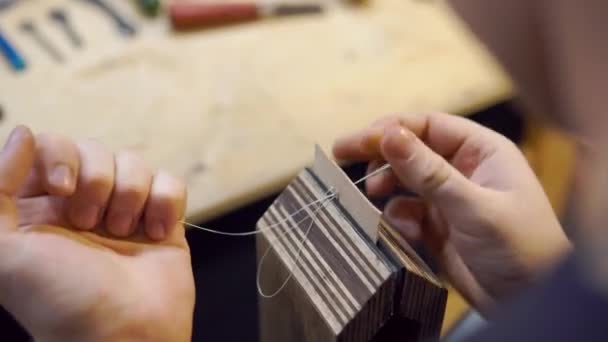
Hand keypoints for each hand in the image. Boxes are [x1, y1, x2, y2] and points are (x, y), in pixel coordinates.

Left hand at [0, 126, 193, 340]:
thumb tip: (24, 133)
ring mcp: (126, 211)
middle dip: (98, 180)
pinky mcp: (162, 219)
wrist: (125, 334)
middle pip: (95, 148)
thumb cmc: (60, 298)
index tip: (62, 188)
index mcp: (41, 208)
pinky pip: (170, 182)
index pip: (50, 147)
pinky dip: (166, 202)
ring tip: (123, 233)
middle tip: (91, 223)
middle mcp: (83, 205)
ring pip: (134, 162)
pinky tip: (156, 233)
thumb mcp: (4, 249)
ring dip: (131, 195)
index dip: (60, 156)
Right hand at [333, 113, 570, 313]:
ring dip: (386, 185)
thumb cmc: (520, 247)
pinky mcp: (438, 227)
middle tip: (340, 153)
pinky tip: (402, 230)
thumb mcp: (473, 207)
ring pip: (404, 180)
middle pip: (411, 150)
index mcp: (481, 152)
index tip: (359, 140)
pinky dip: (397, 218)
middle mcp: (463, 169)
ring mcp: (449, 199)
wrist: (531, 302)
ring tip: (372, 195)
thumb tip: (389, 134)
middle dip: (379, 153)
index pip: (429, 126)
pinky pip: (406, 212)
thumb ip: (429, 172)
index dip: (392, 129)